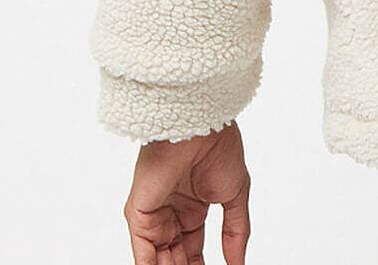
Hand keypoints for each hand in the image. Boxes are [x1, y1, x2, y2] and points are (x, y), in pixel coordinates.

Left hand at [123, 120, 251, 264]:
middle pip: (175, 258)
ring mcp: (154, 216)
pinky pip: (143, 255)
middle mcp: (170, 213)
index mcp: (191, 207)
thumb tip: (239, 264)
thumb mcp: (235, 195)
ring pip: (159, 260)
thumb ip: (236, 232)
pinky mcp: (138, 216)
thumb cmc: (219, 147)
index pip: (193, 249)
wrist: (202, 126)